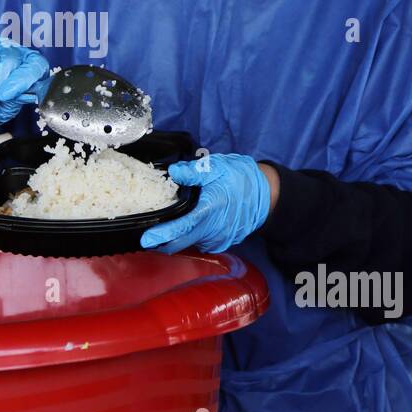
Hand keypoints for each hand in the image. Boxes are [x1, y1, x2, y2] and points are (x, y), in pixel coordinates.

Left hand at [140, 153, 271, 253]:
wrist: (265, 194)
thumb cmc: (239, 178)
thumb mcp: (217, 167)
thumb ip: (193, 172)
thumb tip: (174, 172)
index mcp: (210, 209)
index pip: (182, 227)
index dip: (162, 235)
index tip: (146, 240)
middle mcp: (213, 230)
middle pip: (181, 243)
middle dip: (163, 242)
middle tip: (149, 235)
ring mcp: (219, 239)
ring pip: (190, 244)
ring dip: (177, 238)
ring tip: (168, 225)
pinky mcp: (222, 243)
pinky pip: (200, 244)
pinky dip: (191, 237)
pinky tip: (188, 226)